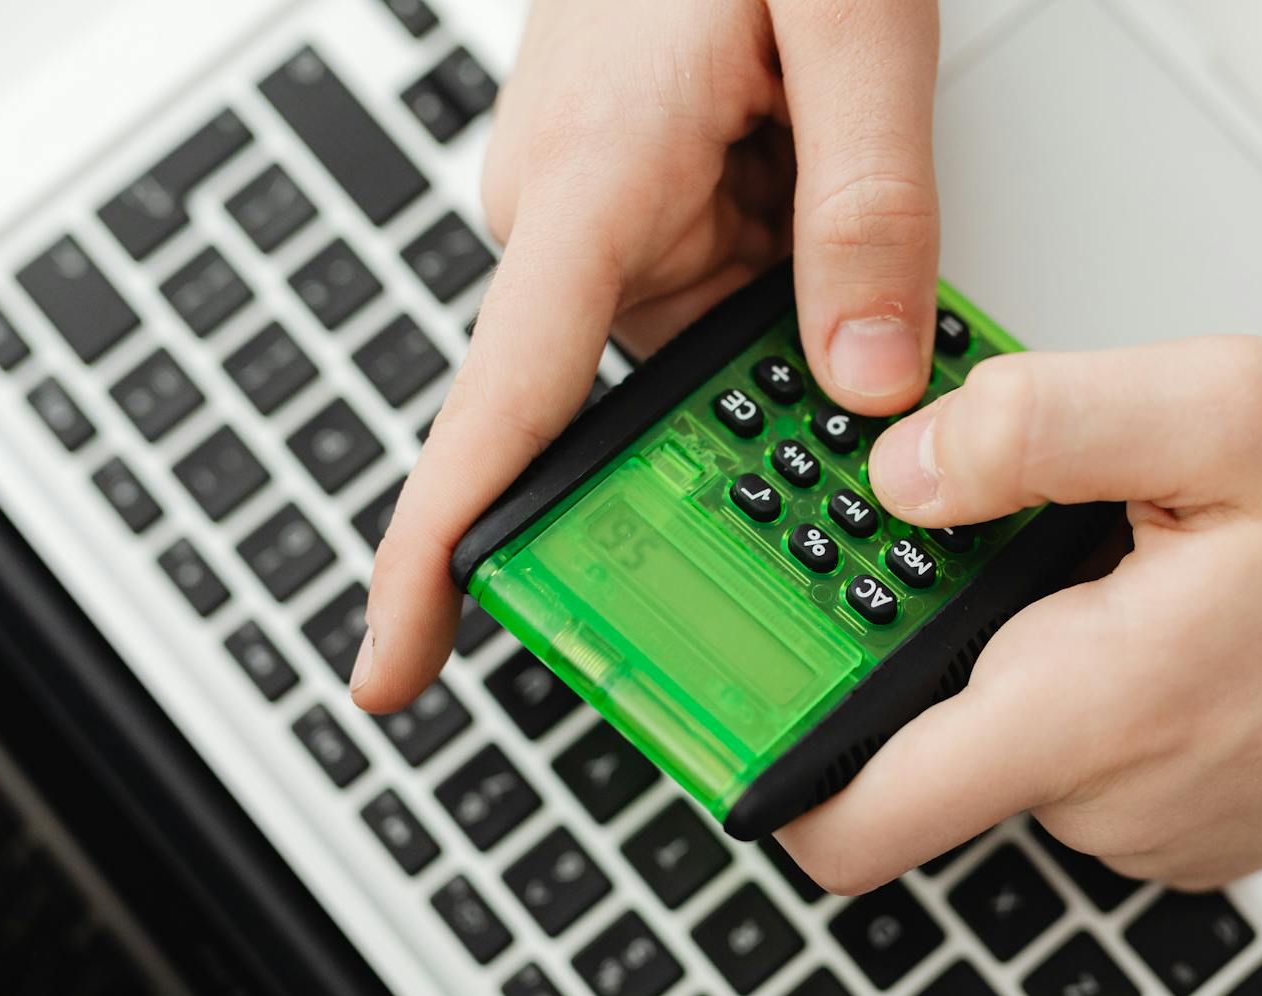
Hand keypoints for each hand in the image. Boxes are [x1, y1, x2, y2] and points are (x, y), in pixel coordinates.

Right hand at [353, 0, 942, 711]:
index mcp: (588, 186)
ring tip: (861, 311)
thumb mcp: (853, 28)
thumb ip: (867, 209)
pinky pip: (704, 304)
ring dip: (774, 367)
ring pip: (684, 357)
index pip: (497, 405)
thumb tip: (868, 378)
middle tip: (836, 452)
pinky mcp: (634, 202)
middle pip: (622, 407)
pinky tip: (830, 290)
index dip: (435, 553)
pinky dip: (773, 320)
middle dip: (726, 450)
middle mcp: (567, 214)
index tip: (393, 666)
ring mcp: (598, 211)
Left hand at [776, 338, 1261, 891]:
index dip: (767, 766)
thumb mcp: (1226, 407)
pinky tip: (1161, 597)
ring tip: (1108, 552)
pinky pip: (1087, 751)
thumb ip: (1035, 428)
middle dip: (921, 641)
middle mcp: (1117, 801)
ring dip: (1020, 647)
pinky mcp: (1200, 818)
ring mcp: (1160, 826)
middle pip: (923, 749)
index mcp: (1095, 712)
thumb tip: (897, 471)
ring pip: (1009, 740)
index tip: (728, 692)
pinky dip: (1088, 675)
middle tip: (975, 529)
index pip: (858, 818)